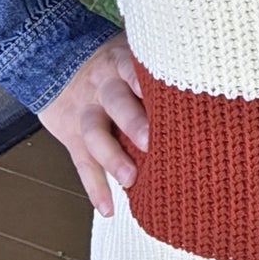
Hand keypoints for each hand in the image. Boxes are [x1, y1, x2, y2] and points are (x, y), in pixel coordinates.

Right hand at [37, 30, 149, 216]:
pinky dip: (95, 187)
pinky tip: (108, 208)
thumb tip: (206, 79)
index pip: (131, 68)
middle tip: (150, 142)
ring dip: (112, 157)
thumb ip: (155, 66)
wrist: (52, 60)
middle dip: (132, 122)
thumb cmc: (109, 64)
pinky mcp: (72, 137)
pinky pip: (83, 164)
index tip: (162, 94)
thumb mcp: (127, 51)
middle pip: (115, 102)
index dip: (144, 81)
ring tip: (130, 178)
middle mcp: (102, 88)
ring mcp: (86, 113)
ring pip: (95, 133)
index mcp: (120, 64)